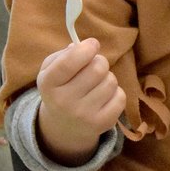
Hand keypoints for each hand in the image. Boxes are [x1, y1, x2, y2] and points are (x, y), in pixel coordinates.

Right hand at [36, 38, 125, 166]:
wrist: (64, 126)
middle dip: (100, 62)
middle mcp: (63, 102)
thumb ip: (65, 54)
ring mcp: (83, 115)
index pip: (69, 62)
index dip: (86, 49)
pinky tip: (103, 99)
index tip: (92, 44)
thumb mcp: (51, 70)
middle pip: (98, 68)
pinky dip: (116, 93)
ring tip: (96, 85)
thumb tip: (84, 46)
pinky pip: (120, 97)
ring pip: (111, 81)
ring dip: (107, 78)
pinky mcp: (102, 123)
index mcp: (48, 84)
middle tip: (94, 68)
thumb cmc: (60, 88)